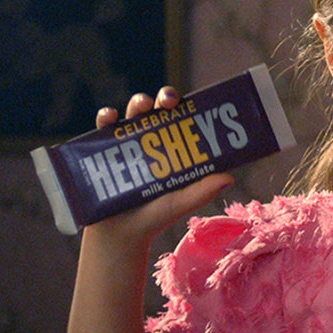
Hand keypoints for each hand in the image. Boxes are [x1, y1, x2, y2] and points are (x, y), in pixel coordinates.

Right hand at [82, 86, 234, 247]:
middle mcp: (150, 139)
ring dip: (139, 102)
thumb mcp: (181, 202)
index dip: (188, 107)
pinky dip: (106, 117)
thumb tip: (229, 177)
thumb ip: (202, 191)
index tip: (192, 103)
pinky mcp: (103, 148)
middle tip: (169, 102)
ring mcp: (126, 142)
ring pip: (133, 113)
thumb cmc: (155, 217)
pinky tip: (110, 118)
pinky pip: (103, 127)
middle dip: (164, 97)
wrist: (121, 234)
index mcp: (172, 147)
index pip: (182, 118)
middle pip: (159, 109)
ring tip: (143, 106)